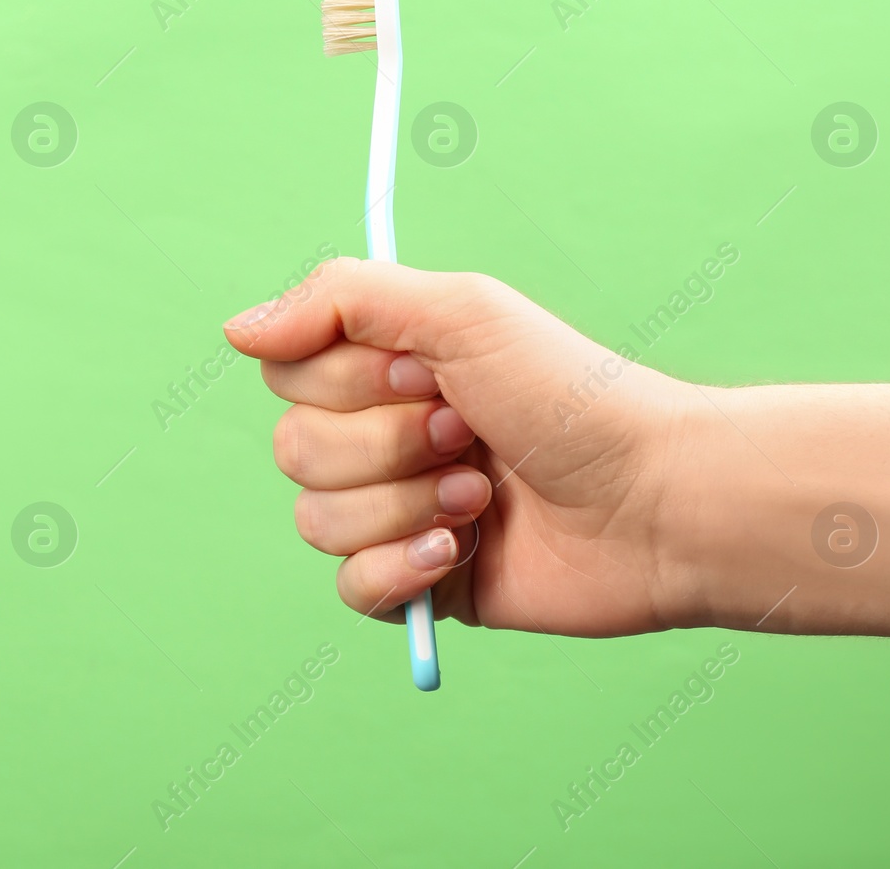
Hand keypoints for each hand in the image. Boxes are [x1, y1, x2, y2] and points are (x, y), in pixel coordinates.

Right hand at [223, 257, 698, 637]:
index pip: (286, 373)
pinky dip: (403, 570)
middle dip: (386, 447)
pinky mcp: (421, 582)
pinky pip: (350, 589)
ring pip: (317, 520)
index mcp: (385, 369)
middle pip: (293, 450)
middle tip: (468, 434)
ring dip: (405, 505)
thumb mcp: (460, 311)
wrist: (652, 501)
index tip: (427, 374)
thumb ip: (339, 299)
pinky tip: (465, 551)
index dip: (347, 382)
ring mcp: (398, 511)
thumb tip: (236, 329)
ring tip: (482, 495)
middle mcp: (382, 436)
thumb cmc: (571, 395)